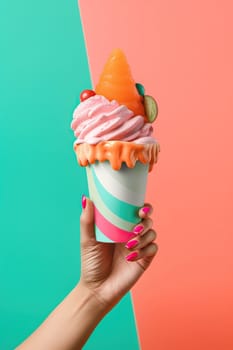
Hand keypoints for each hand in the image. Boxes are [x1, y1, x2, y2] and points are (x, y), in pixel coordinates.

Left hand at [79, 196, 157, 310]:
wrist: (97, 288)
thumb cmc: (91, 262)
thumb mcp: (87, 239)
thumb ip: (87, 220)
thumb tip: (87, 198)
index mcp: (120, 225)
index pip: (135, 210)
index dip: (142, 206)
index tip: (140, 209)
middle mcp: (132, 234)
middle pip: (148, 220)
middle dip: (146, 221)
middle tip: (136, 228)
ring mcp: (139, 246)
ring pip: (152, 233)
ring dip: (144, 237)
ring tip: (129, 245)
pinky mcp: (144, 259)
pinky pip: (152, 249)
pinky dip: (144, 250)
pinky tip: (130, 257)